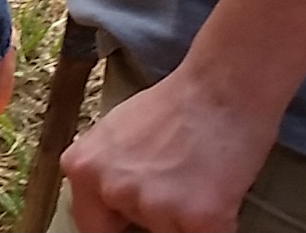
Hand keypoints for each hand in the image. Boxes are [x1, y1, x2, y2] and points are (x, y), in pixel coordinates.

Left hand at [58, 64, 278, 232]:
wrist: (223, 87)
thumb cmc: (175, 106)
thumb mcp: (114, 136)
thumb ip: (106, 174)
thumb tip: (109, 210)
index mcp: (81, 168)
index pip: (91, 226)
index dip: (117, 225)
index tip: (130, 224)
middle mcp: (110, 189)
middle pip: (134, 230)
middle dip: (155, 217)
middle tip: (174, 184)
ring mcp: (153, 206)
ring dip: (187, 220)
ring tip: (197, 180)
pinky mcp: (198, 219)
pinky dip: (217, 225)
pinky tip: (219, 194)